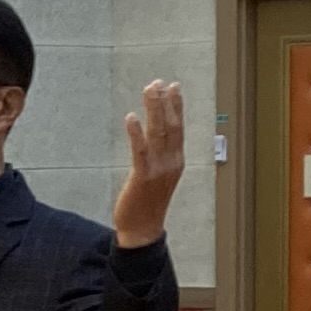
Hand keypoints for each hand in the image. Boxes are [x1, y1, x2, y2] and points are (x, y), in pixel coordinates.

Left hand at [112, 80, 185, 249]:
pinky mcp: (142, 177)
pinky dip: (137, 133)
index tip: (173, 86)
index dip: (176, 106)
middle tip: (159, 81)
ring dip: (154, 109)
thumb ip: (160, 155)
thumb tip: (156, 136)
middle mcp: (171, 162)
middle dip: (165, 102)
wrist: (143, 229)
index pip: (179, 128)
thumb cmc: (148, 202)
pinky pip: (140, 151)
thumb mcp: (159, 175)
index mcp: (176, 161)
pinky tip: (131, 117)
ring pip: (158, 133)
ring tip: (149, 89)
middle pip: (170, 126)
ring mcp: (158, 169)